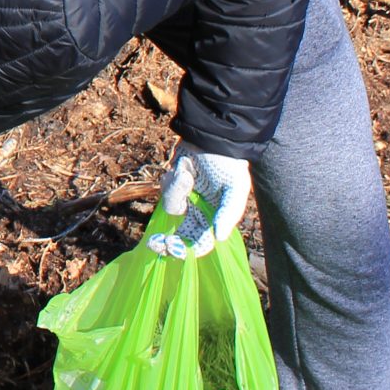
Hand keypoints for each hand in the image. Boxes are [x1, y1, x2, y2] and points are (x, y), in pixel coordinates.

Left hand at [147, 142, 251, 258]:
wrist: (212, 138)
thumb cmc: (229, 165)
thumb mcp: (235, 189)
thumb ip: (229, 213)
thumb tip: (220, 237)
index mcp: (214, 219)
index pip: (200, 243)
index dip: (186, 250)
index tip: (172, 249)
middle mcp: (198, 213)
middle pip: (177, 236)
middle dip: (164, 242)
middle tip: (153, 244)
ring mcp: (184, 199)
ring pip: (170, 206)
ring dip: (176, 190)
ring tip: (187, 174)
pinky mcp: (173, 185)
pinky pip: (165, 189)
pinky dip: (172, 180)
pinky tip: (182, 169)